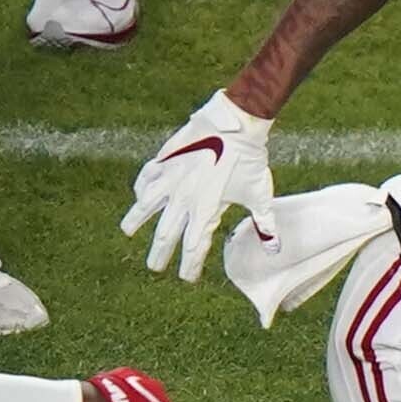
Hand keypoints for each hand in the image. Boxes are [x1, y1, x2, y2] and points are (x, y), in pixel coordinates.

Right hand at [120, 91, 275, 283]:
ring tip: (128, 230)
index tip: (187, 277)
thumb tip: (273, 248)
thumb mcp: (259, 194)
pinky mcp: (167, 159)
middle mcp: (185, 199)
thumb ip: (264, 224)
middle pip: (166, 235)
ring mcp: (172, 179)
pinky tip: (139, 194)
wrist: (237, 124)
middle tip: (155, 267)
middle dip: (159, 254)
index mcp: (206, 211)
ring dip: (136, 220)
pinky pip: (148, 177)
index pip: (194, 248)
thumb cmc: (251, 160)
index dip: (189, 266)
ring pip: (146, 205)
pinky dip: (142, 187)